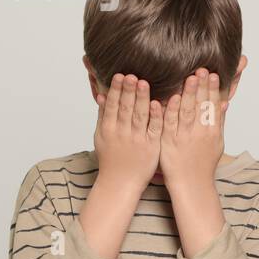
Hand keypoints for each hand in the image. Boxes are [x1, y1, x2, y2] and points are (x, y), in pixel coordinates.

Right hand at [93, 73, 161, 189]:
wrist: (120, 183)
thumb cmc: (111, 159)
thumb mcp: (101, 137)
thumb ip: (103, 116)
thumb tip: (102, 95)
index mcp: (108, 129)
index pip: (112, 106)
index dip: (115, 90)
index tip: (119, 75)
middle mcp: (121, 133)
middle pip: (125, 108)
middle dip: (128, 90)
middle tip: (131, 74)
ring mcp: (136, 140)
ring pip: (139, 116)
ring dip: (141, 98)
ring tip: (143, 82)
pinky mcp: (151, 146)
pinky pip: (154, 129)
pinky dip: (155, 116)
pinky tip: (157, 103)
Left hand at [159, 68, 227, 189]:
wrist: (191, 184)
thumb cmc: (204, 164)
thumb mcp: (216, 142)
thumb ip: (219, 122)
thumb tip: (225, 103)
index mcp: (212, 132)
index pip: (213, 106)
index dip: (213, 90)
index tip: (214, 74)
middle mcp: (199, 133)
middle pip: (201, 106)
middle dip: (202, 87)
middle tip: (202, 69)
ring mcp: (183, 137)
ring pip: (186, 112)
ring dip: (188, 94)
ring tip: (189, 78)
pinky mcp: (168, 142)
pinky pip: (168, 124)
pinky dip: (169, 111)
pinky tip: (168, 98)